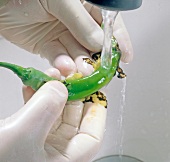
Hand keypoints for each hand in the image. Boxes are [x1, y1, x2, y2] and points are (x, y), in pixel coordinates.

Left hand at [0, 0, 132, 76]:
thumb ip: (80, 22)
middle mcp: (76, 21)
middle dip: (95, 59)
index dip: (118, 40)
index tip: (125, 56)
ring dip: (78, 65)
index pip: (108, 24)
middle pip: (93, 44)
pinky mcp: (49, 46)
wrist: (0, 1)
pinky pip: (59, 58)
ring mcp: (63, 35)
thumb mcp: (60, 0)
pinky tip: (61, 68)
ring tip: (78, 72)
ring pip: (76, 54)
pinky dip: (61, 65)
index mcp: (84, 5)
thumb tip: (99, 43)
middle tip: (96, 71)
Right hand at [0, 68, 106, 161]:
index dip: (96, 112)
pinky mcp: (26, 136)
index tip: (96, 91)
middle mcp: (55, 154)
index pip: (92, 136)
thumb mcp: (22, 134)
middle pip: (74, 120)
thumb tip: (60, 88)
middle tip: (69, 77)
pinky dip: (37, 98)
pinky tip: (32, 86)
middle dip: (71, 95)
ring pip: (55, 114)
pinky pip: (38, 114)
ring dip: (53, 94)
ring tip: (49, 76)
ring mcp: (40, 145)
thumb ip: (46, 108)